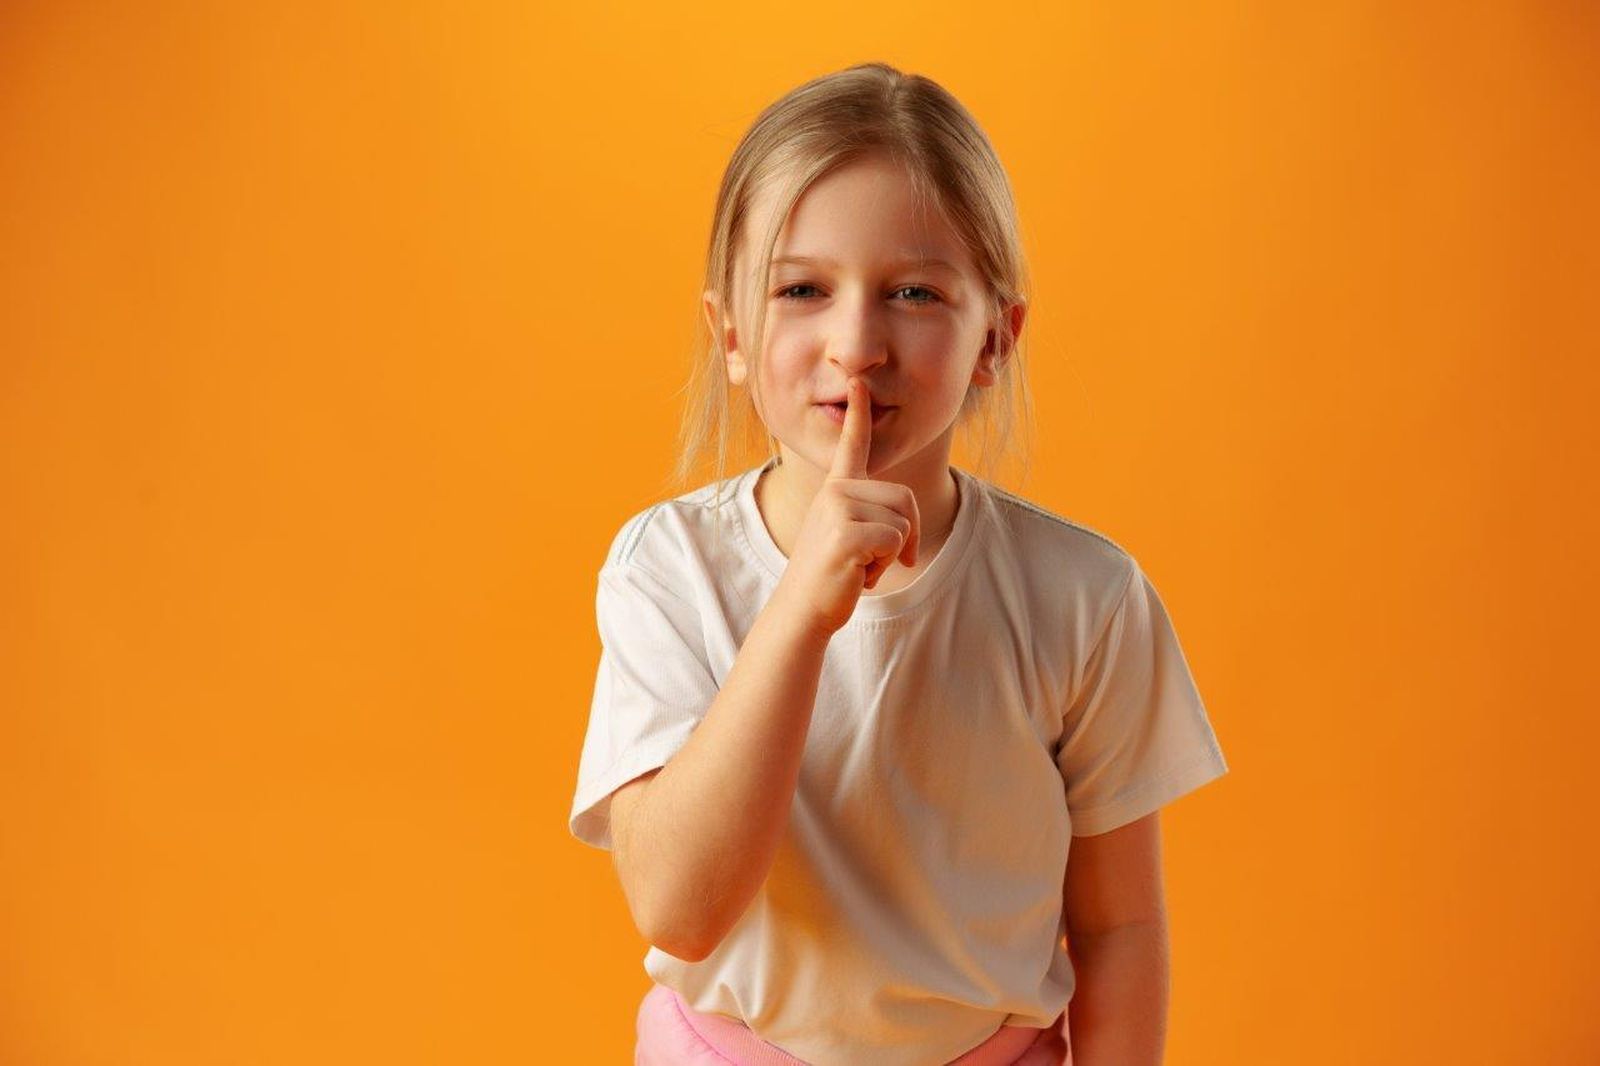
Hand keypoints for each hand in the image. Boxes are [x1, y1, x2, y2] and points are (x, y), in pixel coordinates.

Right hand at [774, 377, 920, 636]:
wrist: (803, 611)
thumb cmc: (832, 577)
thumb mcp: (851, 538)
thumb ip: (871, 520)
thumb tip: (907, 532)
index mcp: (837, 489)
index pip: (851, 445)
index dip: (857, 412)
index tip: (857, 382)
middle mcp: (836, 492)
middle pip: (904, 498)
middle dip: (905, 535)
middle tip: (874, 559)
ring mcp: (838, 510)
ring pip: (903, 522)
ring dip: (892, 554)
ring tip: (860, 565)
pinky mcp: (846, 533)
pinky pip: (896, 541)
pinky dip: (886, 566)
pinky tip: (858, 575)